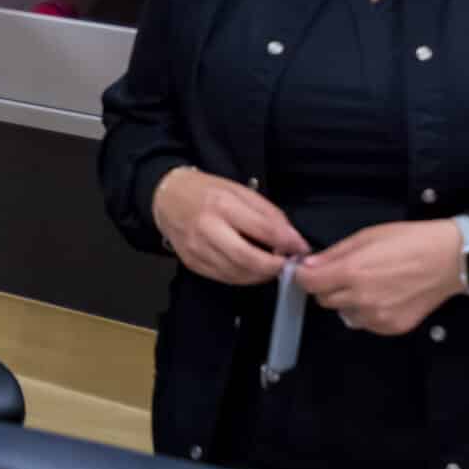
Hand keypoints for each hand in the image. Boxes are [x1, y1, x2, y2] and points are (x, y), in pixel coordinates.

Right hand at [152, 167, 307, 285]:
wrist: (167, 198)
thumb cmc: (207, 191)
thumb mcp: (240, 190)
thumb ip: (267, 214)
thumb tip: (293, 239)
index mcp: (223, 205)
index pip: (263, 229)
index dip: (287, 243)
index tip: (301, 248)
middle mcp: (208, 229)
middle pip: (249, 259)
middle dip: (274, 267)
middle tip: (286, 265)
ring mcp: (197, 249)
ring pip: (237, 273)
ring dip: (261, 275)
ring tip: (271, 266)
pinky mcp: (192, 264)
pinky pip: (224, 278)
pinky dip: (243, 277)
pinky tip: (251, 269)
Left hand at [293, 220, 465, 335]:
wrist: (449, 259)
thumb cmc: (411, 241)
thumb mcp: (368, 236)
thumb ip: (335, 254)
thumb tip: (309, 265)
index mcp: (352, 272)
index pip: (307, 284)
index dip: (303, 276)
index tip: (307, 271)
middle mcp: (362, 299)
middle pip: (324, 300)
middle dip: (327, 286)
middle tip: (344, 273)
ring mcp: (377, 317)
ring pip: (344, 314)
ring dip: (348, 301)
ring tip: (370, 283)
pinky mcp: (391, 328)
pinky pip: (366, 322)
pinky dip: (368, 311)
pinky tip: (384, 295)